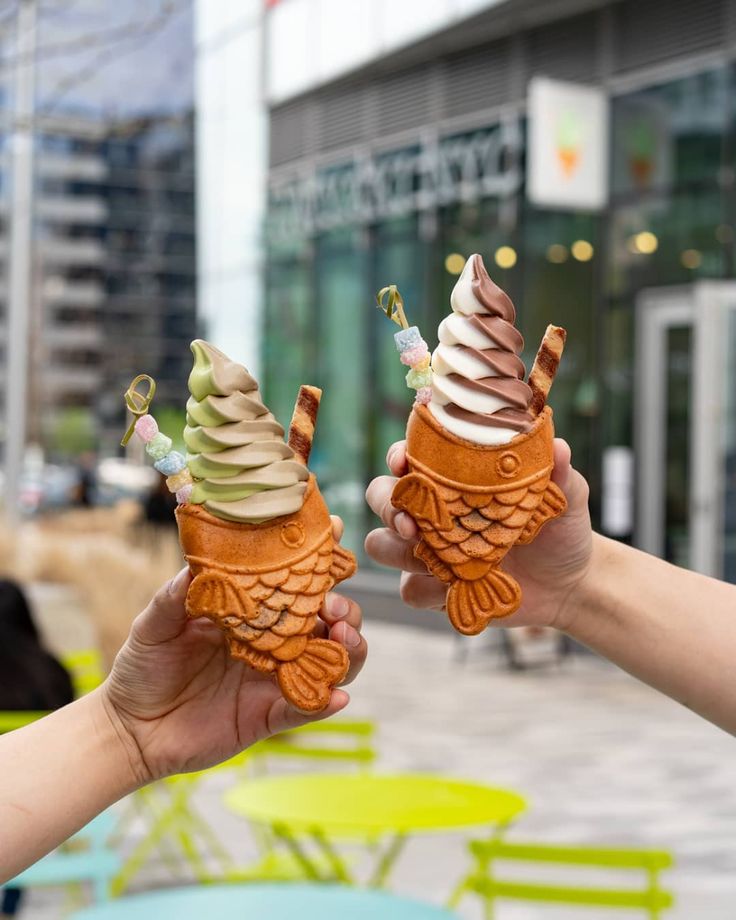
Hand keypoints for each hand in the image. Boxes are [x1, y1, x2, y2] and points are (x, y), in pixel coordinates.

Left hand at [101, 517, 366, 784]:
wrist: (130, 726)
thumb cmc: (144, 665)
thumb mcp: (156, 621)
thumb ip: (178, 593)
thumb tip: (200, 564)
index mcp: (252, 610)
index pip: (295, 581)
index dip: (320, 558)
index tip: (333, 532)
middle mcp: (273, 641)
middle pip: (329, 620)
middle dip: (344, 608)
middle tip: (331, 605)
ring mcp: (275, 678)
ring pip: (331, 661)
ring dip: (348, 648)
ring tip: (341, 637)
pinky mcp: (270, 715)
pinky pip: (307, 707)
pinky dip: (326, 701)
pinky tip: (337, 694)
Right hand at [365, 439, 591, 629]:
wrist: (569, 584)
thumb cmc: (560, 529)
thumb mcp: (565, 497)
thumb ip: (559, 473)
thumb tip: (560, 447)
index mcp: (453, 477)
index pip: (409, 456)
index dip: (398, 456)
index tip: (403, 462)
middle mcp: (432, 510)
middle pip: (380, 495)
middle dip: (386, 505)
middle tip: (411, 521)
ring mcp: (428, 550)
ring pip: (381, 544)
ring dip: (397, 550)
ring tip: (427, 555)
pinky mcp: (433, 588)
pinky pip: (409, 589)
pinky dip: (425, 589)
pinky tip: (452, 587)